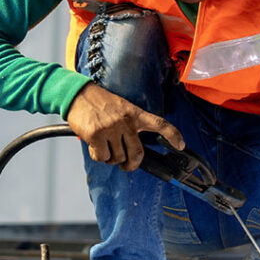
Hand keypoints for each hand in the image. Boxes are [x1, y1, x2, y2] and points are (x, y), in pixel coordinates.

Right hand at [66, 82, 183, 171]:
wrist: (78, 95)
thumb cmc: (100, 103)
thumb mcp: (121, 108)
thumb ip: (130, 125)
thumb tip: (132, 150)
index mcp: (135, 113)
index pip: (159, 124)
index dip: (173, 135)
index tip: (181, 145)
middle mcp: (126, 121)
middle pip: (137, 153)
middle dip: (132, 164)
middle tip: (126, 165)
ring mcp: (111, 128)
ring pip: (117, 158)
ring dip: (111, 158)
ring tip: (105, 147)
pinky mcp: (96, 135)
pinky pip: (102, 157)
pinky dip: (98, 156)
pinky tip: (94, 146)